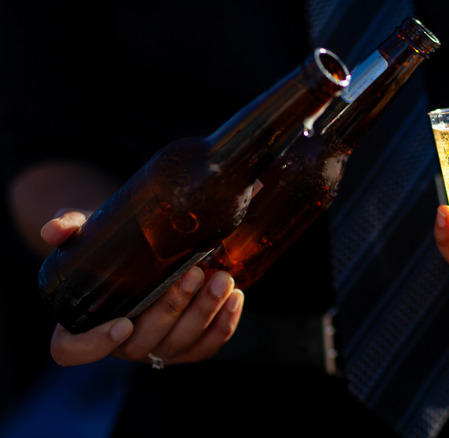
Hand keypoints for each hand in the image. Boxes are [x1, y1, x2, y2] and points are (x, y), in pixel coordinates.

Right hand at [42, 211, 243, 366]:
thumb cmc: (110, 245)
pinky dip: (224, 325)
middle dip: (172, 309)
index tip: (122, 322)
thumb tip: (53, 230)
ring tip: (223, 278)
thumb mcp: (87, 231)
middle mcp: (118, 344)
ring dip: (205, 312)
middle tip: (193, 273)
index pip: (73, 351)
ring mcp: (154, 348)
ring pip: (180, 344)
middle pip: (143, 343)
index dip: (95, 345)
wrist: (142, 248)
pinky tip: (236, 296)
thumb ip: (69, 228)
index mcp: (81, 324)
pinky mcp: (186, 347)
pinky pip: (206, 347)